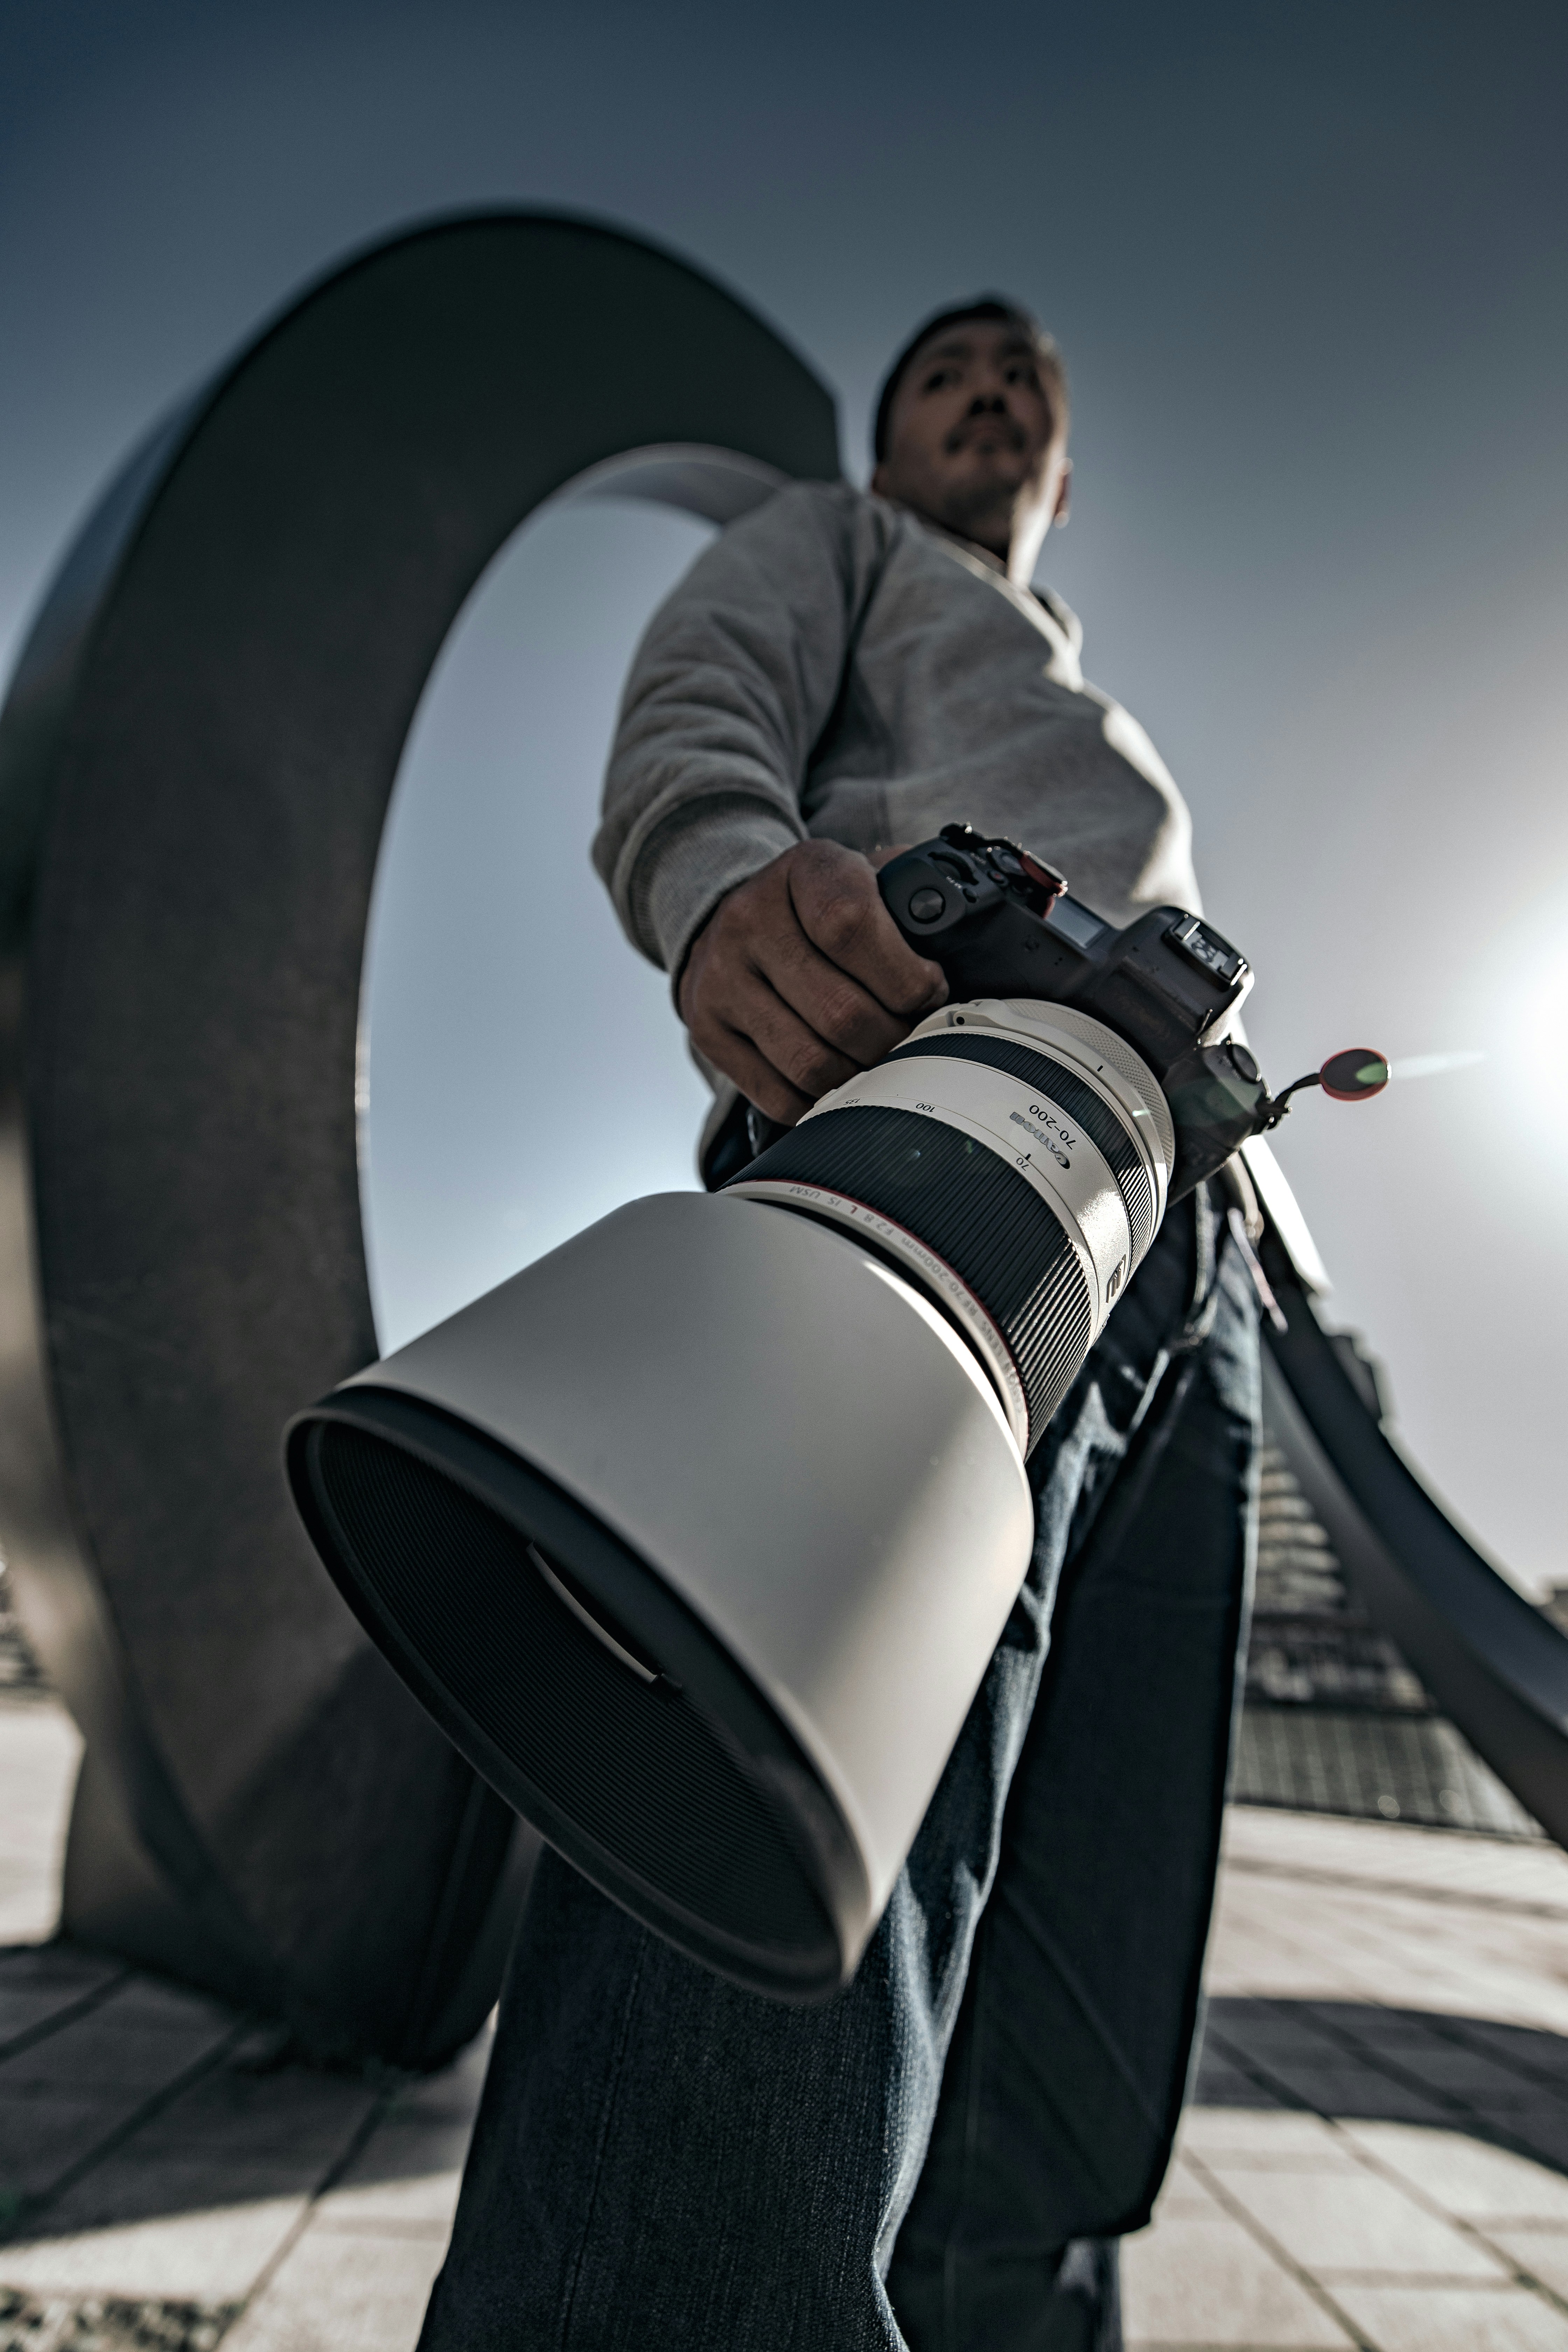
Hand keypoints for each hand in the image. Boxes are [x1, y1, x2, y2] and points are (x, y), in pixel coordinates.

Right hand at [679, 840, 947, 1124]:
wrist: (728, 917)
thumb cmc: (819, 905)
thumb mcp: (864, 877)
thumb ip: (912, 900)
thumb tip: (969, 950)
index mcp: (802, 870)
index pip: (850, 925)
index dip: (905, 976)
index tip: (930, 990)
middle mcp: (750, 920)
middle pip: (839, 1011)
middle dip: (895, 1038)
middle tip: (915, 1039)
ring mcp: (720, 980)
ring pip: (811, 1062)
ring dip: (862, 1076)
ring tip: (883, 1061)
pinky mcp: (707, 1031)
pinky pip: (777, 1094)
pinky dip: (820, 1102)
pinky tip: (841, 1080)